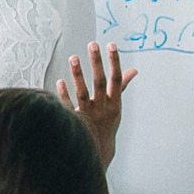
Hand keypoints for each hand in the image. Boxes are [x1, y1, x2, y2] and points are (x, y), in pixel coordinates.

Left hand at [61, 40, 135, 160]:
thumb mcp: (116, 107)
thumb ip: (121, 87)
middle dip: (97, 63)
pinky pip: (68, 106)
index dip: (114, 62)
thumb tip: (134, 70)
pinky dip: (64, 94)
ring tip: (73, 57)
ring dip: (78, 75)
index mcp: (115, 104)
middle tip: (92, 44)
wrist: (97, 150)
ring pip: (82, 93)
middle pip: (100, 82)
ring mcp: (88, 115)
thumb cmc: (106, 123)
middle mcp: (102, 109)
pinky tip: (60, 82)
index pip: (116, 79)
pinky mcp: (75, 121)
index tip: (111, 45)